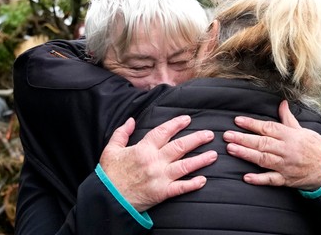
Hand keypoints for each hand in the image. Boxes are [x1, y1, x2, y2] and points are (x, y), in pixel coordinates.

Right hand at [99, 115, 217, 210]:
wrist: (106, 200)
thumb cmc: (109, 175)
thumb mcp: (110, 150)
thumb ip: (121, 133)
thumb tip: (131, 120)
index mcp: (143, 149)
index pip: (163, 132)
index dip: (176, 124)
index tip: (187, 119)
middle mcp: (154, 162)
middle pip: (180, 146)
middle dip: (197, 139)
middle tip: (209, 134)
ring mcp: (159, 178)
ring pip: (185, 166)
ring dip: (201, 160)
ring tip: (213, 155)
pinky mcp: (161, 193)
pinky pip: (180, 188)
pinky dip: (193, 184)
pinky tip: (203, 180)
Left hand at [223, 100, 320, 189]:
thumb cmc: (314, 146)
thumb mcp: (302, 130)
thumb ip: (288, 119)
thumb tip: (282, 103)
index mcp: (290, 135)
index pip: (268, 127)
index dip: (252, 124)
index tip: (237, 121)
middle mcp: (286, 149)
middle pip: (262, 143)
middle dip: (243, 139)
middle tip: (227, 135)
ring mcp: (286, 165)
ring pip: (263, 159)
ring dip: (246, 154)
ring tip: (231, 149)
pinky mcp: (286, 179)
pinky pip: (271, 179)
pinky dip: (259, 179)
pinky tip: (246, 177)